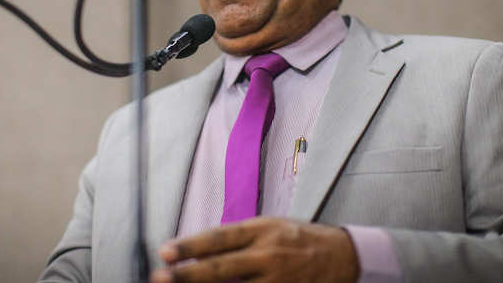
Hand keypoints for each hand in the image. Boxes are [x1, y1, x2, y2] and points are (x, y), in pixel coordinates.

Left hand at [150, 216, 359, 282]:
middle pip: (221, 267)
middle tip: (160, 277)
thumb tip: (200, 249)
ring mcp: (277, 280)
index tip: (166, 251)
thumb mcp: (269, 226)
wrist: (342, 256)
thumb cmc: (299, 239)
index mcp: (261, 230)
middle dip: (187, 275)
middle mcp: (267, 255)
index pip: (219, 238)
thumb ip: (238, 238)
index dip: (190, 245)